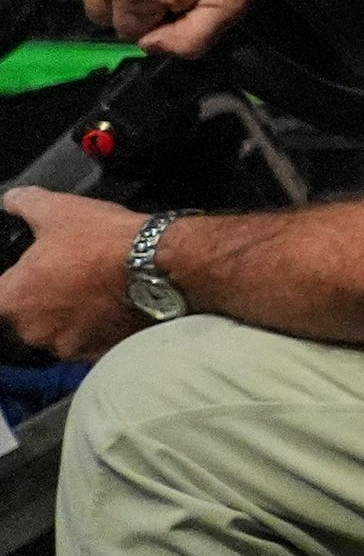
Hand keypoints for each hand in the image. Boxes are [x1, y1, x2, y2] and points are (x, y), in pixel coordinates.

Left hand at [0, 190, 154, 362]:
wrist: (158, 266)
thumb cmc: (101, 240)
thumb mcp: (58, 209)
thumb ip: (25, 204)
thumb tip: (12, 200)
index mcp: (13, 298)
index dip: (14, 285)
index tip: (32, 274)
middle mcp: (33, 329)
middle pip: (28, 320)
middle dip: (45, 303)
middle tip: (70, 279)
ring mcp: (67, 346)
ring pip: (60, 334)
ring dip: (72, 319)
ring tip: (97, 295)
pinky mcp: (99, 355)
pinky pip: (91, 345)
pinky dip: (99, 331)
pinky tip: (115, 309)